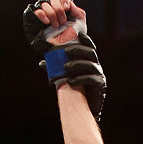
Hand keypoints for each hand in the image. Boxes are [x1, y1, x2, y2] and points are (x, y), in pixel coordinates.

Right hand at [24, 0, 86, 51]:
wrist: (65, 49)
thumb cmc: (73, 38)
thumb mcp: (80, 24)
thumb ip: (78, 11)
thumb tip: (69, 3)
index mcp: (65, 10)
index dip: (64, 1)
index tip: (67, 9)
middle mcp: (55, 11)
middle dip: (59, 9)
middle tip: (62, 21)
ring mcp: (46, 15)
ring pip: (45, 4)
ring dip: (52, 14)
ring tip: (56, 26)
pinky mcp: (38, 21)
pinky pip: (37, 11)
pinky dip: (42, 15)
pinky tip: (47, 22)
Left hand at [24, 0, 104, 118]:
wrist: (83, 109)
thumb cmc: (76, 91)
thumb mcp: (66, 76)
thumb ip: (57, 69)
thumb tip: (42, 63)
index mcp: (90, 62)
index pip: (90, 48)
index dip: (86, 40)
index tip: (79, 34)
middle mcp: (97, 67)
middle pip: (90, 53)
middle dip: (78, 50)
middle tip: (65, 51)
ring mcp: (100, 76)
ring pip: (90, 65)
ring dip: (77, 64)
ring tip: (65, 68)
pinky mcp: (100, 87)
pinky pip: (91, 79)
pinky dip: (80, 78)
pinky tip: (71, 81)